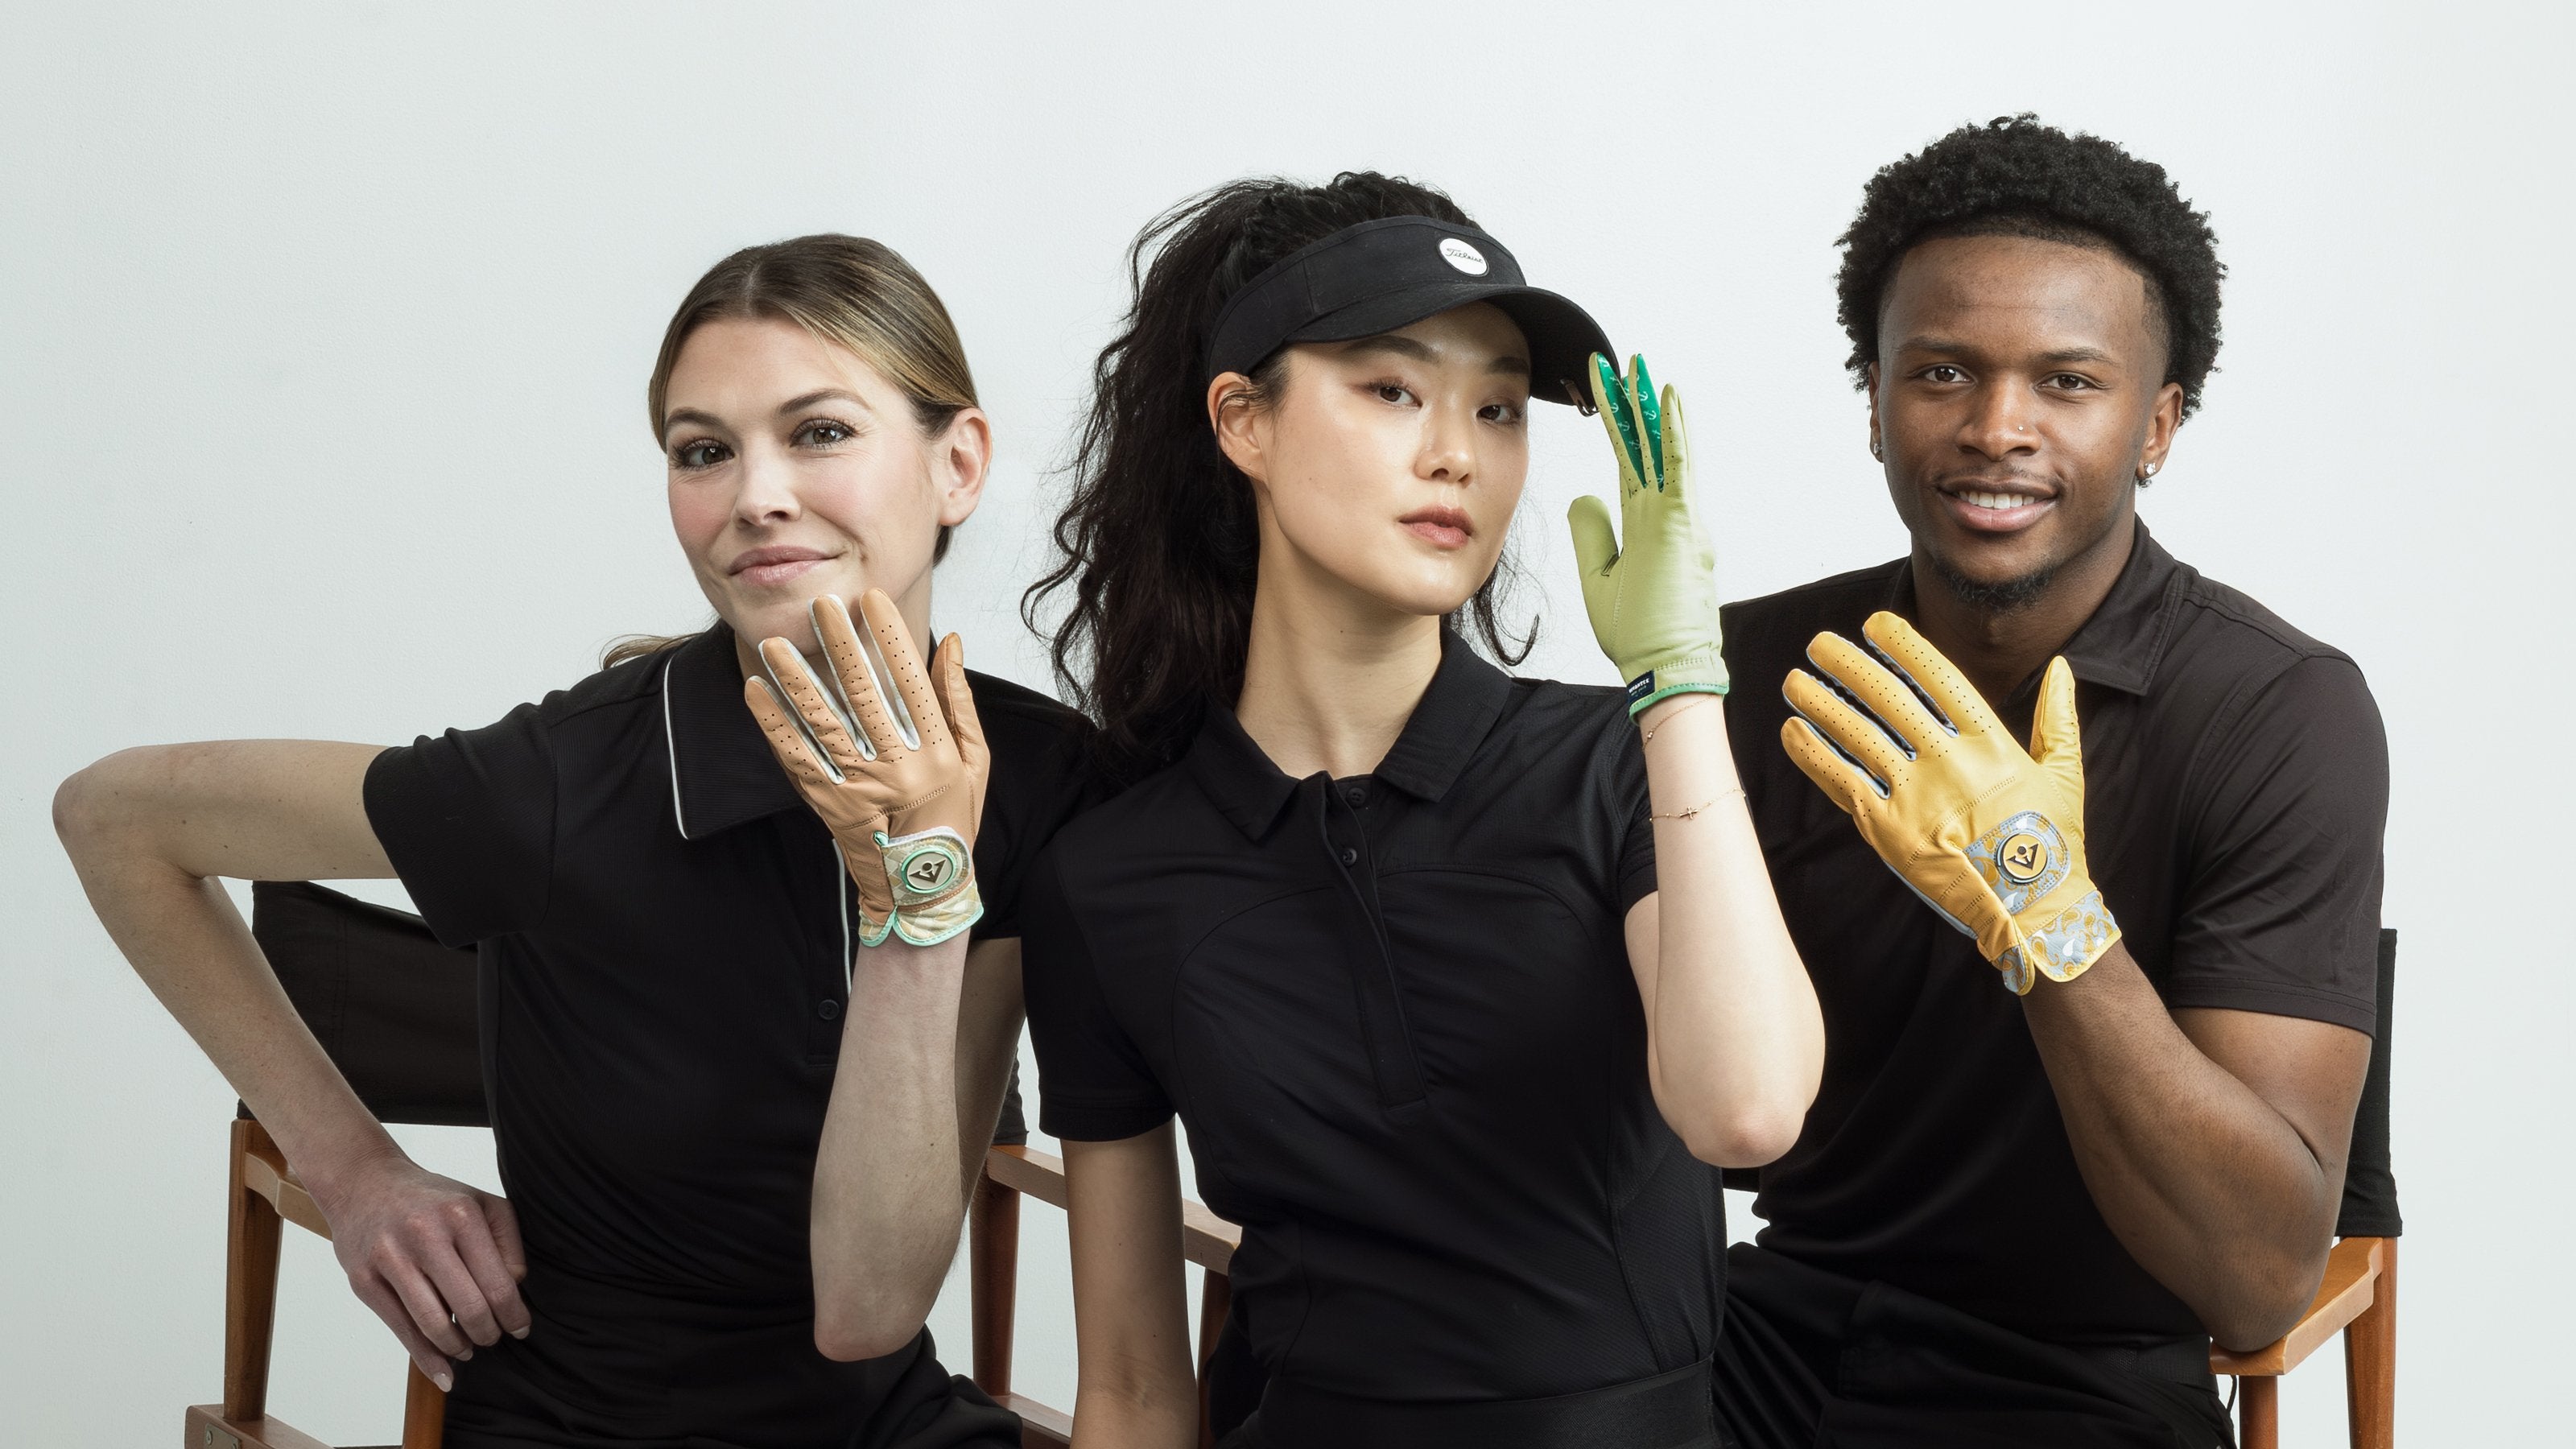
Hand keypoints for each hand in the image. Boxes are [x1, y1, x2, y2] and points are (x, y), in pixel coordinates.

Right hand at [310, 1145, 528, 1391]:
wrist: (364, 1183)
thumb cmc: (431, 1199)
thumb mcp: (480, 1203)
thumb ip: (506, 1244)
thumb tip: (514, 1290)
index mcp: (461, 1215)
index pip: (498, 1282)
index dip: (514, 1314)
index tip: (521, 1328)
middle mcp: (425, 1235)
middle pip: (469, 1307)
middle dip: (488, 1333)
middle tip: (493, 1338)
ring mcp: (390, 1258)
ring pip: (434, 1323)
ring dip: (459, 1347)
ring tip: (468, 1349)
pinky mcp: (363, 1280)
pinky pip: (401, 1329)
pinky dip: (425, 1358)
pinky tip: (444, 1371)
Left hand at [746, 589, 988, 945]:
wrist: (923, 886)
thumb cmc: (953, 816)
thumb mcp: (974, 760)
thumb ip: (959, 701)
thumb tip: (951, 642)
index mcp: (938, 754)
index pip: (912, 682)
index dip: (891, 638)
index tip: (872, 600)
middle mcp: (900, 769)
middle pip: (864, 696)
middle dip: (840, 645)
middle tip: (820, 604)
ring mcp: (860, 789)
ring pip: (823, 724)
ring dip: (795, 681)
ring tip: (774, 644)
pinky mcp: (828, 804)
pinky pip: (796, 758)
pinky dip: (773, 724)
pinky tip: (756, 691)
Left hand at [1566, 352, 1728, 714]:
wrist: (1665, 667)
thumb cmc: (1639, 633)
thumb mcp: (1599, 576)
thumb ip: (1592, 532)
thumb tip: (1582, 493)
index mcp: (1648, 525)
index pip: (1629, 463)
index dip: (1617, 427)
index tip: (1607, 392)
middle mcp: (1666, 513)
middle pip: (1645, 446)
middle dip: (1632, 403)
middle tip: (1623, 362)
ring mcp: (1677, 516)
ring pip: (1659, 446)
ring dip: (1647, 405)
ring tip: (1638, 365)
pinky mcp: (1682, 524)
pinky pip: (1676, 466)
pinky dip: (1672, 429)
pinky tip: (1666, 396)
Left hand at [1780, 611, 2118, 993]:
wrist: (2030, 910)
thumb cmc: (2051, 842)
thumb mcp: (2064, 773)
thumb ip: (2057, 716)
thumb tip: (2061, 666)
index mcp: (1990, 744)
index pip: (1939, 678)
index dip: (1903, 646)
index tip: (1875, 624)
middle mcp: (1949, 763)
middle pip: (1889, 699)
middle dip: (1849, 665)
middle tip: (1819, 643)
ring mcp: (1915, 797)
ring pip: (1857, 736)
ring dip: (1822, 704)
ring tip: (1794, 681)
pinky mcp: (1888, 831)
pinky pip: (1842, 782)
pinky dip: (1814, 754)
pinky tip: (1793, 731)